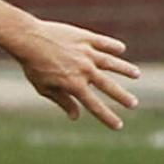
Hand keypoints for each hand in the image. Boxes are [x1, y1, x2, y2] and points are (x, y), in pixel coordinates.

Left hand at [11, 20, 139, 129]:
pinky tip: (121, 49)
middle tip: (133, 104)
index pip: (95, 106)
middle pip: (108, 86)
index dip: (107, 117)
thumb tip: (75, 117)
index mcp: (74, 85)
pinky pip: (103, 43)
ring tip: (136, 74)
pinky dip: (113, 46)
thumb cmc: (33, 65)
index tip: (118, 126)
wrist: (28, 39)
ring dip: (125, 69)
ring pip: (111, 62)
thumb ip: (62, 101)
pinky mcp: (85, 38)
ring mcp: (87, 53)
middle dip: (122, 96)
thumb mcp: (44, 88)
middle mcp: (84, 70)